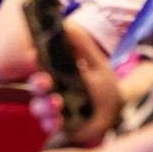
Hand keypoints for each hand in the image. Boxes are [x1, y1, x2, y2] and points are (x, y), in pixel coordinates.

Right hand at [25, 22, 122, 144]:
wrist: (119, 109)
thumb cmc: (103, 83)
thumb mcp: (96, 61)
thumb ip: (82, 45)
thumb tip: (66, 25)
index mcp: (55, 71)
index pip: (39, 64)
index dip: (34, 60)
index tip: (35, 56)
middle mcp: (49, 90)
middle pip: (36, 86)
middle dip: (38, 84)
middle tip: (44, 81)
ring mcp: (52, 109)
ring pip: (39, 107)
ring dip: (44, 106)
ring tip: (56, 103)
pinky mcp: (59, 126)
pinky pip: (49, 125)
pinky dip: (52, 123)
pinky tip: (58, 121)